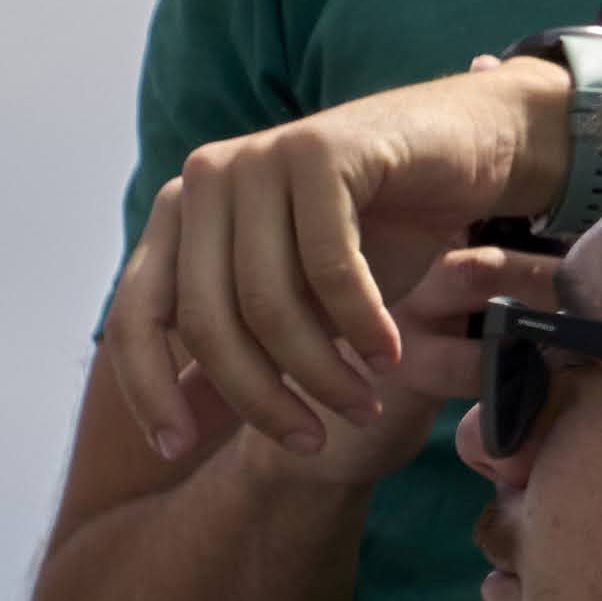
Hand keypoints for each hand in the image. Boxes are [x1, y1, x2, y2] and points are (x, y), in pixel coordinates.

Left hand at [105, 67, 557, 465]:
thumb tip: (173, 436)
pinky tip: (388, 355)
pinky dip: (361, 322)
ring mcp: (261, 158)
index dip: (146, 391)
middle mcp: (205, 180)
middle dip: (258, 397)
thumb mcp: (299, 309)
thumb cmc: (380, 231)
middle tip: (312, 440)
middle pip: (205, 319)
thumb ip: (235, 360)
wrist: (468, 150)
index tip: (177, 451)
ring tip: (360, 405)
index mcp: (179, 216)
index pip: (134, 316)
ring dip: (319, 371)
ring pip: (267, 299)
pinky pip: (328, 263)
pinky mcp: (320, 149)